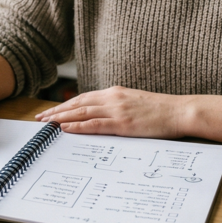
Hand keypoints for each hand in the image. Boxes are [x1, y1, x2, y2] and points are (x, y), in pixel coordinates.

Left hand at [35, 86, 190, 138]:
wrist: (180, 111)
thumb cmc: (161, 111)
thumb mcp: (136, 103)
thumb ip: (119, 106)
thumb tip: (104, 115)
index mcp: (115, 92)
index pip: (84, 98)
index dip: (65, 105)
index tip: (52, 111)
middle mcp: (113, 98)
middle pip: (78, 104)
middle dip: (57, 111)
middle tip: (41, 118)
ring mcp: (117, 110)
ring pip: (81, 113)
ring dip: (61, 119)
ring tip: (46, 125)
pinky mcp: (123, 123)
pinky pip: (94, 124)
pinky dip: (77, 126)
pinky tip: (65, 129)